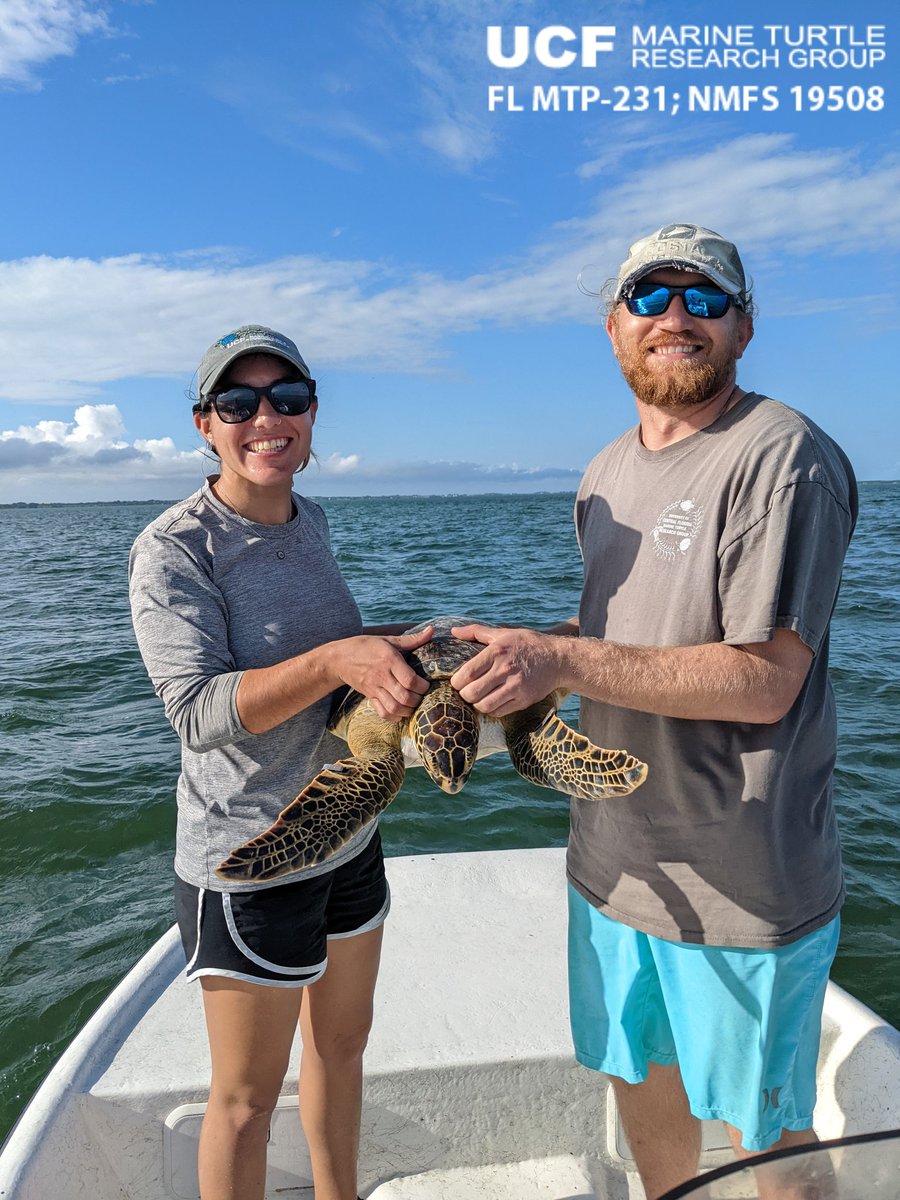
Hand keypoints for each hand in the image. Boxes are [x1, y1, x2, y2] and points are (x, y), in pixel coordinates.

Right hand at [331, 627, 431, 720]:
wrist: (339, 659)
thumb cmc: (365, 646)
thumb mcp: (387, 640)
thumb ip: (411, 639)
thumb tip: (431, 630)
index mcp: (389, 660)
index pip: (409, 679)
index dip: (422, 686)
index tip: (426, 685)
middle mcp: (382, 676)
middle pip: (404, 696)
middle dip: (418, 700)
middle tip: (422, 696)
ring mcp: (374, 688)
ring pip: (394, 707)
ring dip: (407, 710)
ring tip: (413, 705)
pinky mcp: (369, 697)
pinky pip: (382, 712)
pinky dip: (394, 716)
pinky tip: (401, 712)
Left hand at [449, 624, 564, 715]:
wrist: (558, 658)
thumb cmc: (528, 644)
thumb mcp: (503, 633)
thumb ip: (476, 631)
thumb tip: (454, 630)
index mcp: (497, 651)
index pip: (467, 673)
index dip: (456, 682)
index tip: (457, 682)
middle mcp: (506, 670)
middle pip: (472, 693)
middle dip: (464, 695)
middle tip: (466, 691)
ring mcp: (516, 687)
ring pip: (484, 706)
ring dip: (476, 704)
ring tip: (478, 698)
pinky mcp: (524, 700)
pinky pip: (499, 712)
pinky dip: (491, 709)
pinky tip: (492, 701)